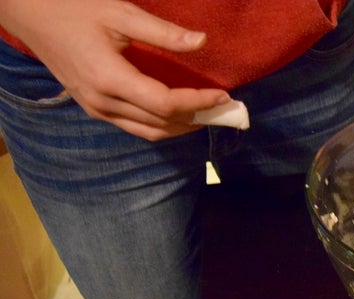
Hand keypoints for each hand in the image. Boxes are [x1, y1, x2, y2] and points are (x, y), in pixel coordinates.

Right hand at [1, 0, 229, 139]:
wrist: (30, 15)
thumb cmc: (73, 8)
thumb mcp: (120, 12)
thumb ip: (162, 33)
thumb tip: (202, 41)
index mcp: (110, 78)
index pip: (165, 103)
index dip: (197, 103)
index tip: (223, 94)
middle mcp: (103, 102)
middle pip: (161, 124)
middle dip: (197, 118)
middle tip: (225, 109)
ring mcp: (97, 110)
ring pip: (150, 132)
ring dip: (183, 127)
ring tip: (209, 115)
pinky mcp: (95, 110)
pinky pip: (136, 128)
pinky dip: (163, 126)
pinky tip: (182, 114)